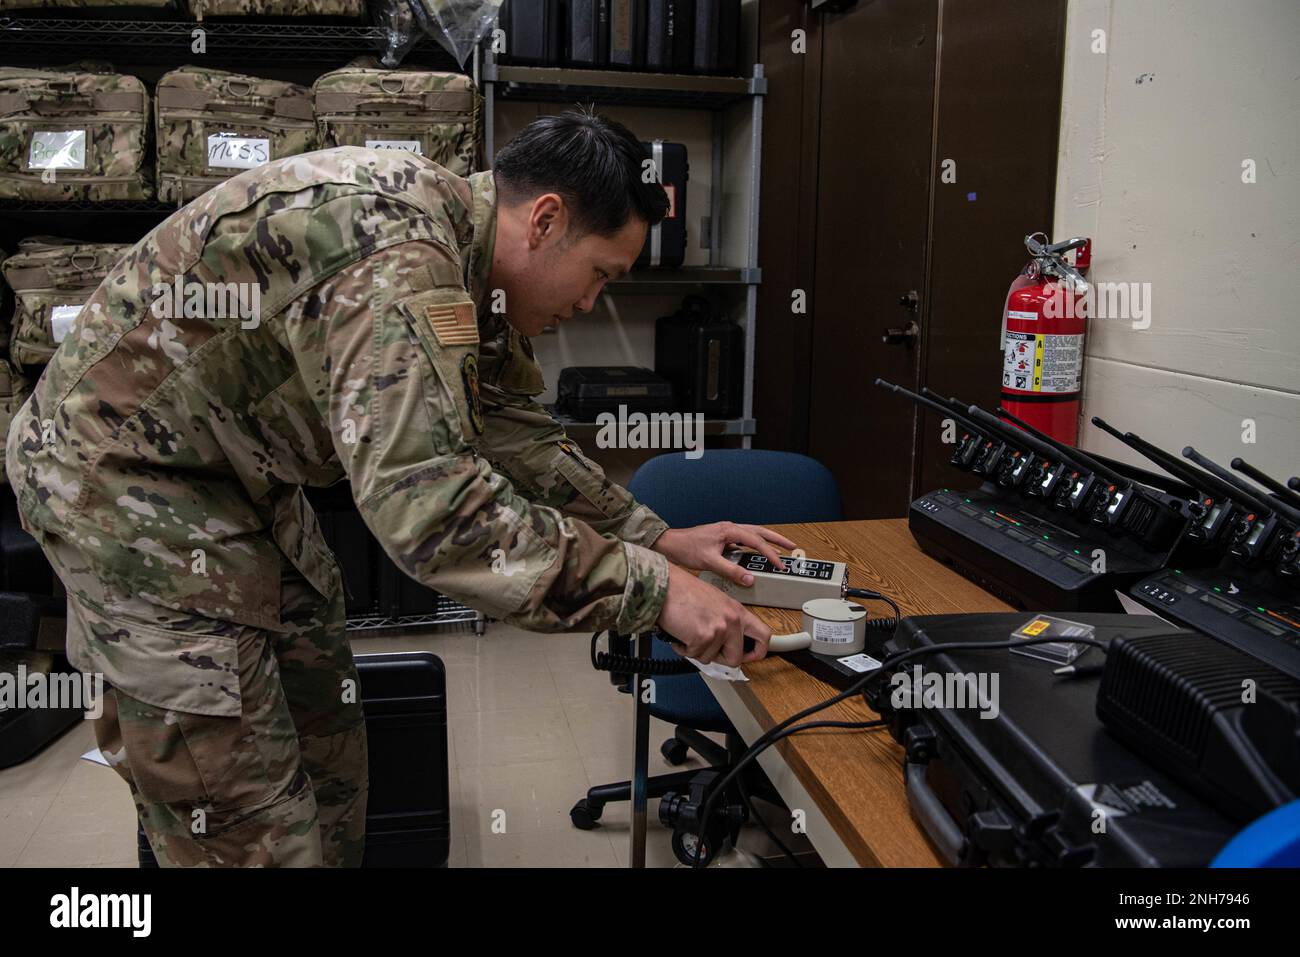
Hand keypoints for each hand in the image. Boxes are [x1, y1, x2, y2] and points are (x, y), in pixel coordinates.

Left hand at [652, 522, 797, 586]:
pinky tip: (757, 554)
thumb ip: (731, 571)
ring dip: (767, 541)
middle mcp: (730, 528)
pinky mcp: (723, 538)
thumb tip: (749, 579)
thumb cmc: (686, 548)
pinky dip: (755, 546)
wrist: (670, 544)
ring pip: (753, 534)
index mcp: (729, 530)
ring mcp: (727, 532)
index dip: (770, 554)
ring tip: (781, 548)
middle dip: (777, 539)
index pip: (756, 541)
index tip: (779, 564)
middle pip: (760, 532)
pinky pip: (744, 541)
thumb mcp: (710, 561)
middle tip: (792, 547)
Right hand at [656, 563, 771, 666]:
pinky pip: (694, 655)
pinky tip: (680, 633)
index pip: (764, 636)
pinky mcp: (703, 637)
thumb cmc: (683, 591)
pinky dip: (683, 649)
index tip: (746, 656)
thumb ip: (726, 621)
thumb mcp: (715, 602)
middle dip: (718, 659)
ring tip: (688, 632)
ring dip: (696, 651)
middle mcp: (733, 619)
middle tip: (706, 649)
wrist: (665, 586)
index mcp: (737, 610)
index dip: (757, 652)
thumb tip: (728, 643)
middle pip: (736, 658)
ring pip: (710, 659)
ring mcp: (719, 629)